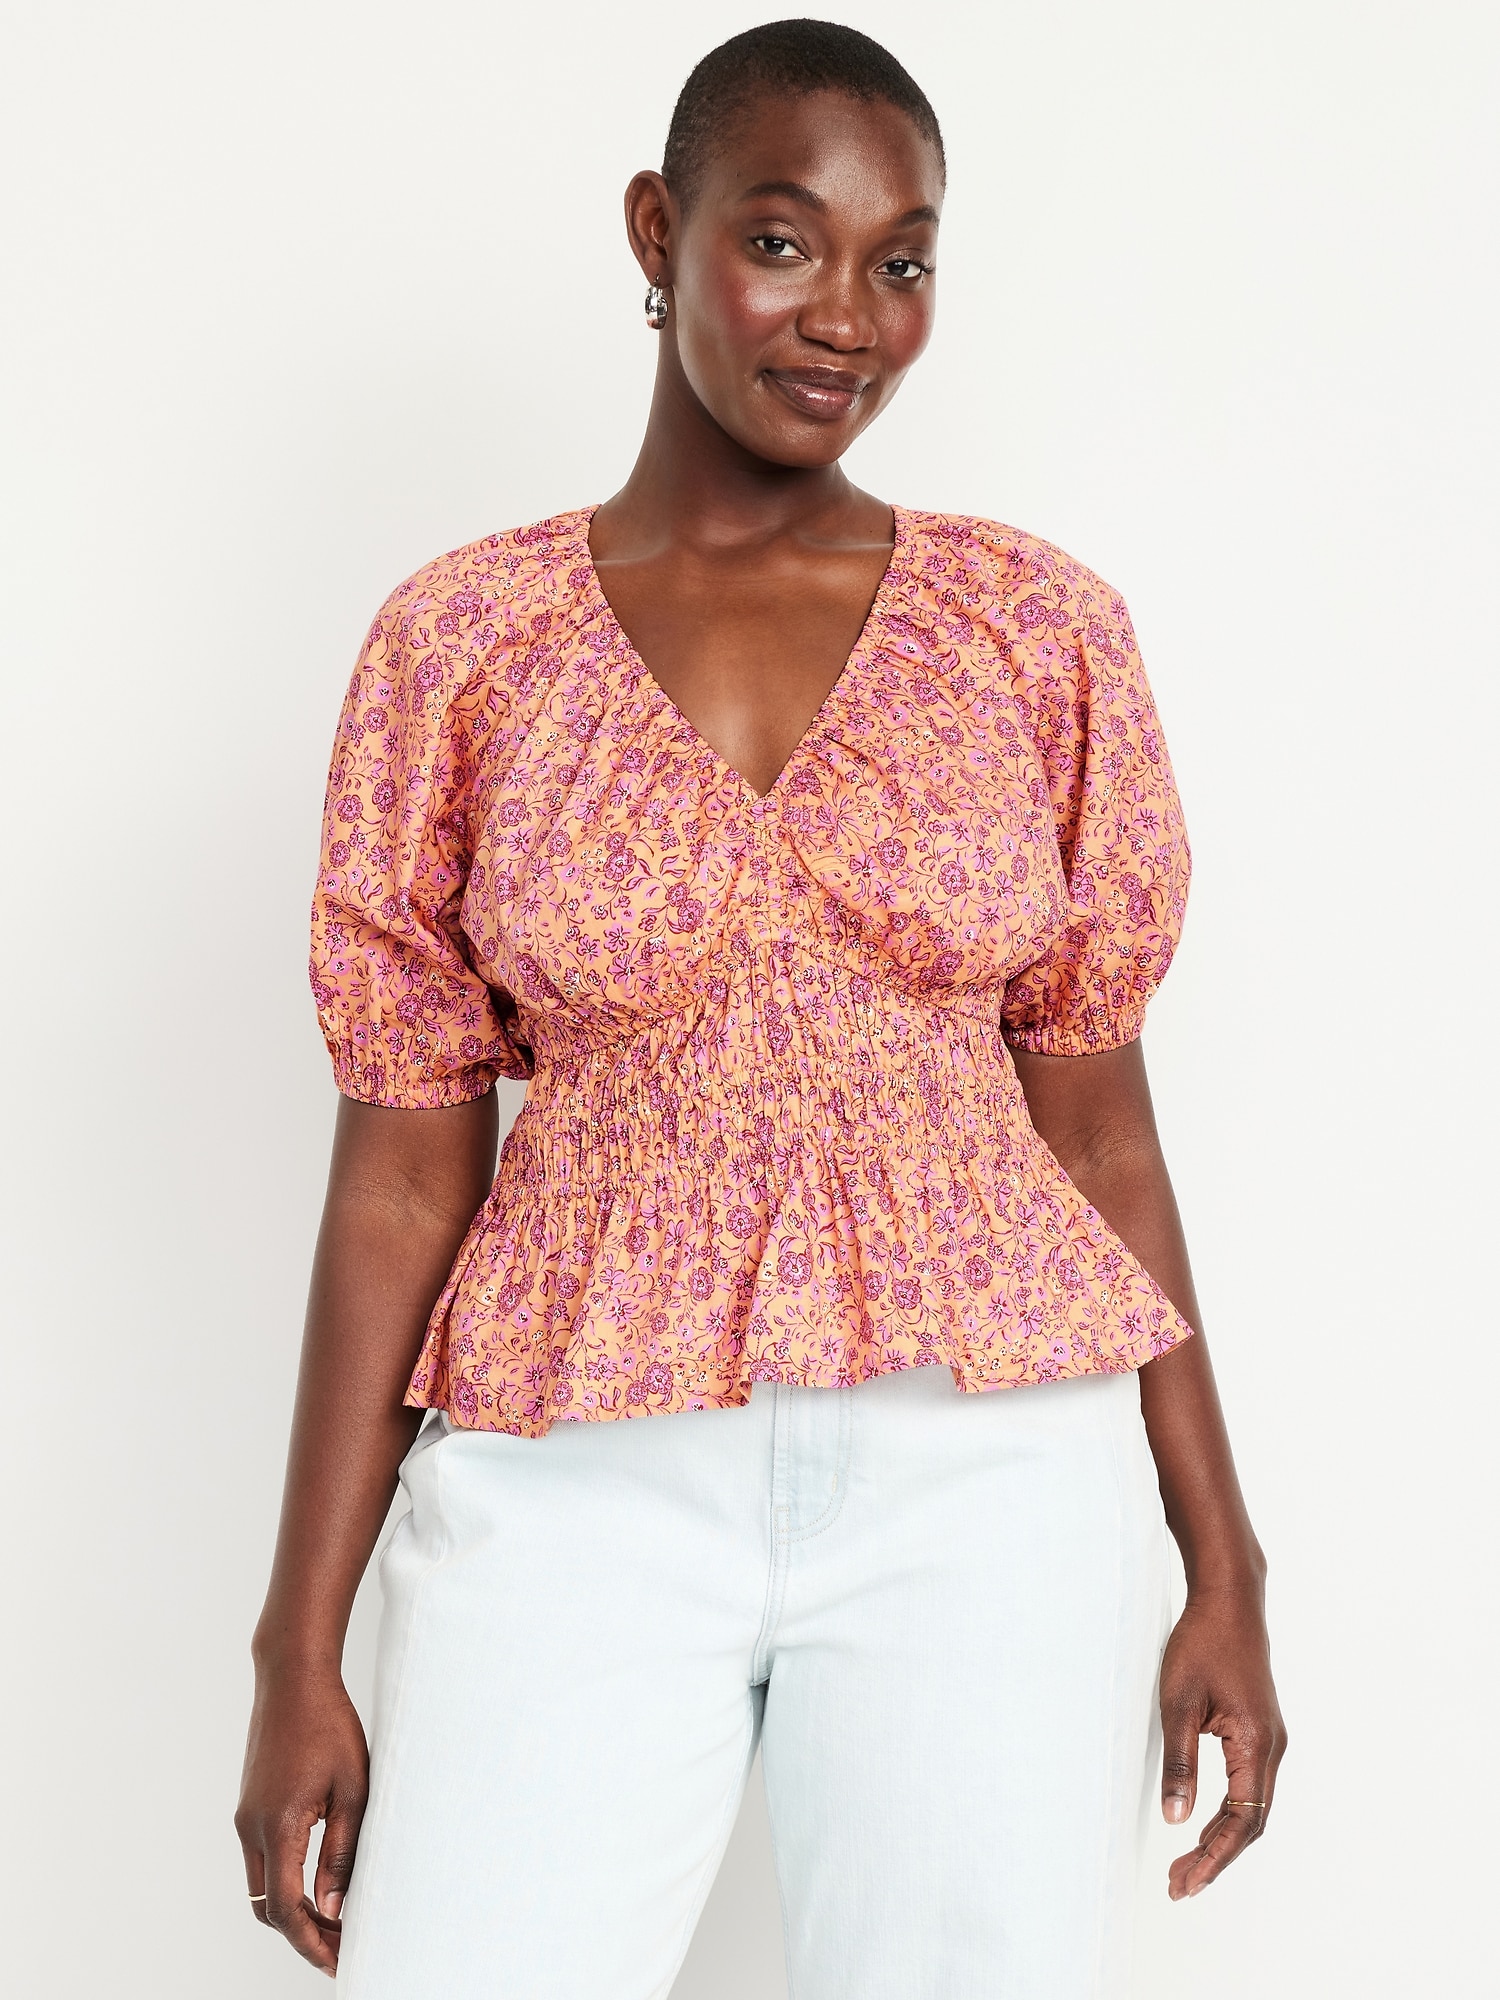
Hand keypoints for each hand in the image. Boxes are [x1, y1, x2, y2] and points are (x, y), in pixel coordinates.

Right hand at [235, 1662, 369, 1976]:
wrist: (293, 1679)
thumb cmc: (329, 1725)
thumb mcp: (353, 1790)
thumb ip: (342, 1852)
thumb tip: (335, 1907)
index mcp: (277, 1826)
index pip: (286, 1910)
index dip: (311, 1943)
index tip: (338, 1961)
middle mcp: (251, 1827)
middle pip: (267, 1908)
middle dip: (301, 1934)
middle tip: (341, 1945)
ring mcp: (245, 1816)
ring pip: (260, 1886)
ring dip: (291, 1909)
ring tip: (333, 1919)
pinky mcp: (249, 1806)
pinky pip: (261, 1859)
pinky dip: (284, 1882)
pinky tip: (315, 1881)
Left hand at [1158, 1582, 1286, 1898]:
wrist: (1228, 1600)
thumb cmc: (1202, 1643)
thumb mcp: (1178, 1703)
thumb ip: (1179, 1762)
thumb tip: (1176, 1818)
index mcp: (1257, 1745)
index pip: (1241, 1822)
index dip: (1214, 1858)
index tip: (1186, 1883)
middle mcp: (1272, 1748)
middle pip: (1250, 1823)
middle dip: (1215, 1858)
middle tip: (1178, 1886)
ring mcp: (1269, 1740)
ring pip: (1251, 1808)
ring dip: (1220, 1838)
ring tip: (1185, 1865)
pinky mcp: (1259, 1730)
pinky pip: (1248, 1786)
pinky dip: (1227, 1813)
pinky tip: (1203, 1823)